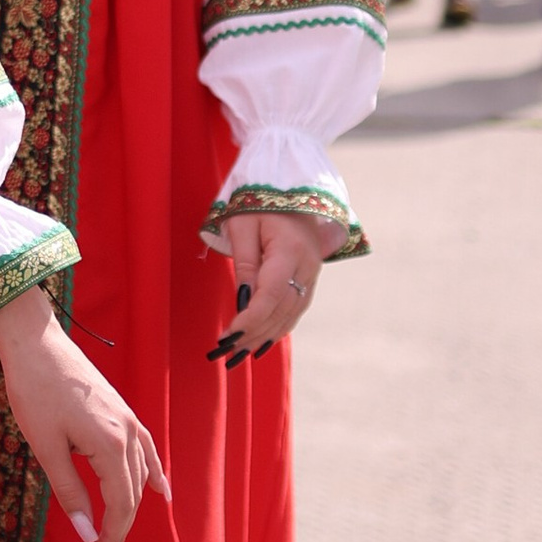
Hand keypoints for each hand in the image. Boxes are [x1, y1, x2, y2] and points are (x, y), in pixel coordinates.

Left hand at [0, 286, 167, 541]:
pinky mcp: (122, 411)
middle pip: (132, 496)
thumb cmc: (34, 392)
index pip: (120, 507)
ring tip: (118, 539)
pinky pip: (146, 450)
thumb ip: (70, 492)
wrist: (35, 343)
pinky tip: (160, 492)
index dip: (111, 540)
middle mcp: (128, 434)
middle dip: (119, 533)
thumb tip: (87, 534)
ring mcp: (129, 420)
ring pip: (138, 476)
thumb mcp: (46, 447)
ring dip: (130, 509)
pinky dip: (152, 474)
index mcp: (110, 445)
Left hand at [210, 210, 329, 364]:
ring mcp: (312, 273)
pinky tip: (262, 340)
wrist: (291, 188)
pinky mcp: (310, 277)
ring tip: (240, 352)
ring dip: (266, 335)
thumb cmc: (260, 202)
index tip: (229, 334)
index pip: (271, 295)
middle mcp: (308, 266)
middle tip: (228, 351)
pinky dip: (279, 326)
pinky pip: (296, 308)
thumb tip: (243, 302)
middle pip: (282, 310)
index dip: (251, 319)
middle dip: (255, 333)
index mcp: (290, 250)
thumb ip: (245, 263)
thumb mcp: (244, 225)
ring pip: (291, 314)